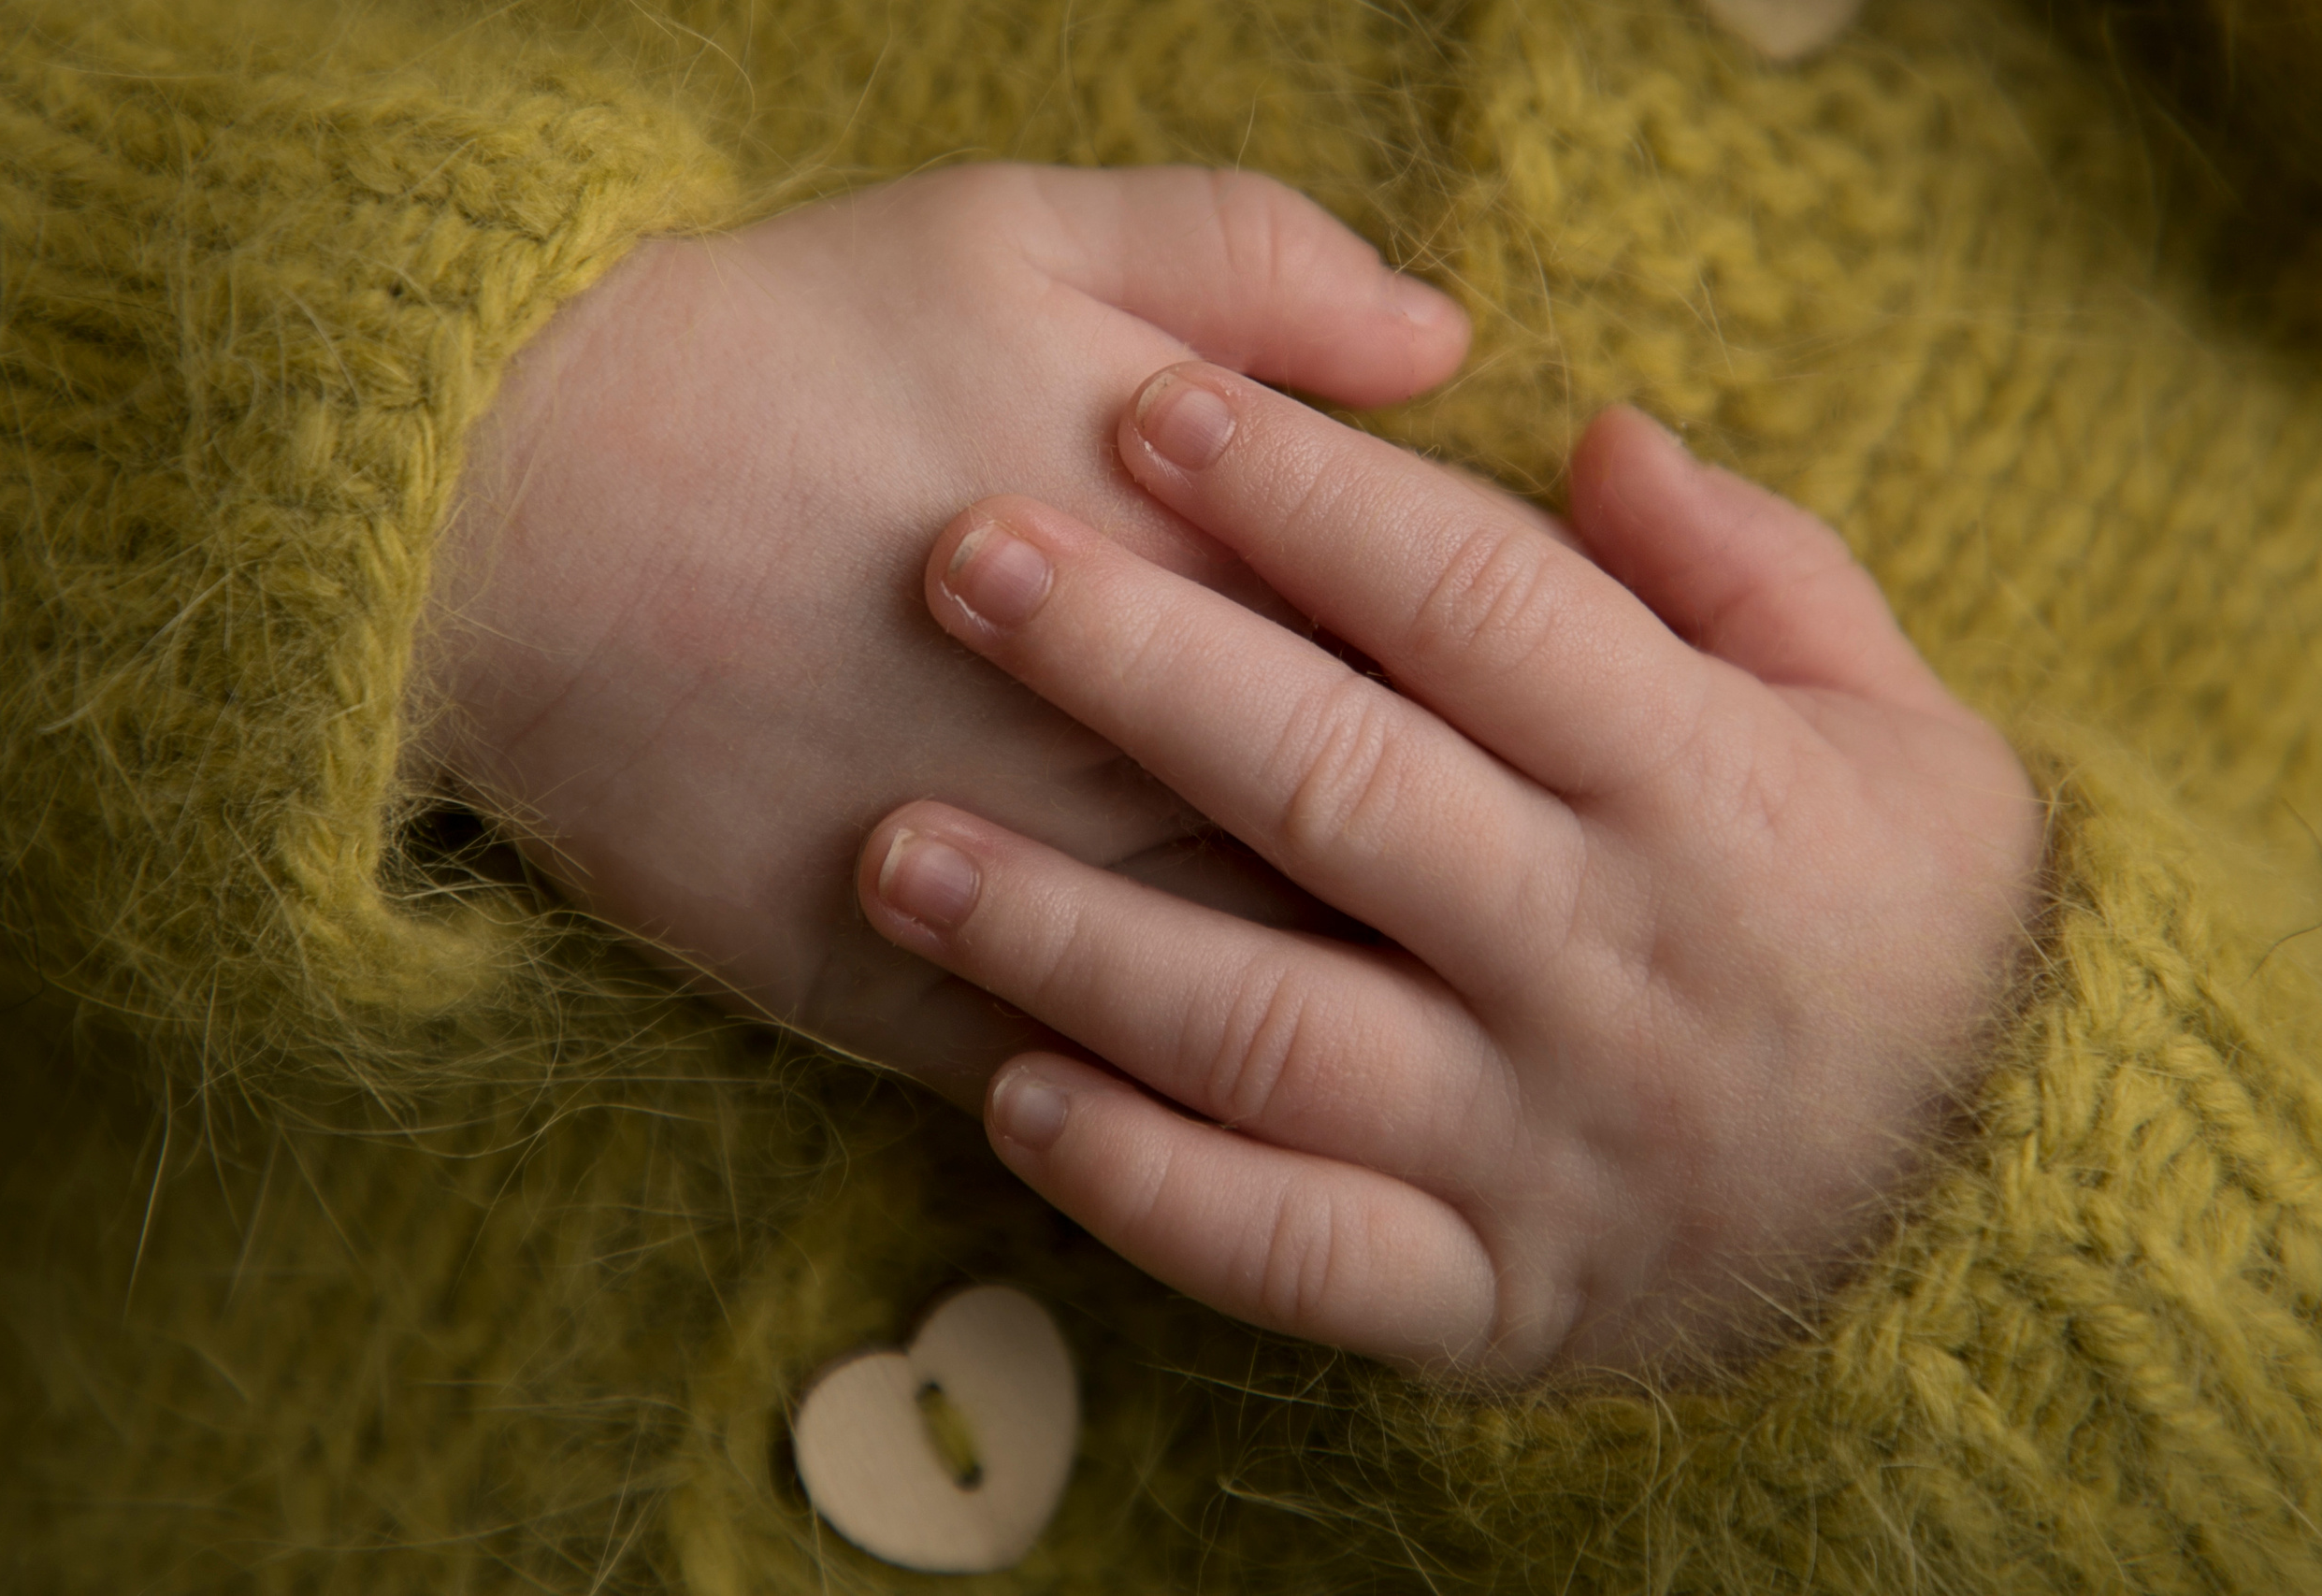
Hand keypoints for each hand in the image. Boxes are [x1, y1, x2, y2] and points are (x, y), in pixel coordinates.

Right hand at [425, 166, 1468, 1097]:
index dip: (1548, 686)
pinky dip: (1202, 1110)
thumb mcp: (1013, 227)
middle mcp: (1151, 749)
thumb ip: (1251, 259)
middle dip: (1497, 868)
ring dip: (1387, 1012)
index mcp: (1209, 558)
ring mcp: (1041, 893)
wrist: (510, 524)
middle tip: (1543, 878)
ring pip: (1279, 992)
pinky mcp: (919, 1001)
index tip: (1569, 710)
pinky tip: (1272, 1111)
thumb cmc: (774, 354)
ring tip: (1457, 1010)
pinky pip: (1111, 1091)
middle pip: (1395, 841)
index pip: (1460, 648)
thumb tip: (1445, 341)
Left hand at [856, 369, 2044, 1377]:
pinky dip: (1144, 1183)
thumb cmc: (1906, 938)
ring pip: (1271, 1030)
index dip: (1305, 493)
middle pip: (1336, 787)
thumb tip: (1602, 432)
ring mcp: (1534, 1143)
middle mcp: (1607, 962)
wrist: (1977, 1236)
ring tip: (901, 844)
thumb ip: (1762, 571)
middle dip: (1135, 663)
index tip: (1148, 404)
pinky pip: (1291, 1249)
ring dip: (1071, 936)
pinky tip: (1007, 1093)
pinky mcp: (1483, 1295)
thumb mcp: (1907, 731)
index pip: (1480, 608)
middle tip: (961, 561)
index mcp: (1708, 790)